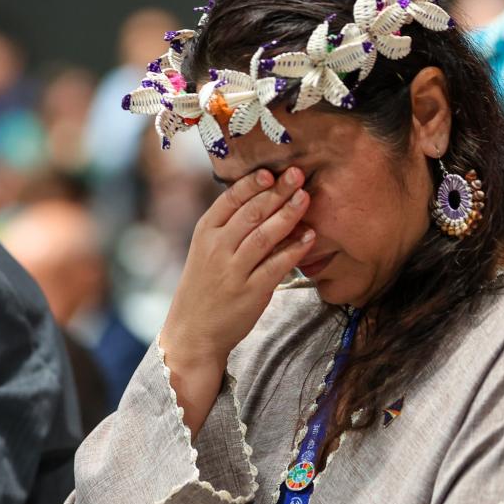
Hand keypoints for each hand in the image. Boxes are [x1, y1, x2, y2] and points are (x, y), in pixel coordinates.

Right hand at [160, 167, 314, 369]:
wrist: (194, 331)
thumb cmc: (205, 285)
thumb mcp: (206, 249)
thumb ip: (229, 224)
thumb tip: (262, 195)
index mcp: (205, 232)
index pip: (230, 199)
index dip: (252, 183)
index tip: (272, 172)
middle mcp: (217, 248)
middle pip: (251, 212)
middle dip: (277, 191)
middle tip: (298, 174)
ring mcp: (233, 270)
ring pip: (264, 235)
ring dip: (288, 214)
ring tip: (306, 198)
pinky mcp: (250, 292)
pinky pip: (276, 265)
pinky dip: (294, 249)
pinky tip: (310, 236)